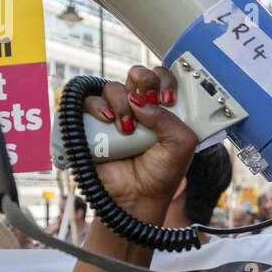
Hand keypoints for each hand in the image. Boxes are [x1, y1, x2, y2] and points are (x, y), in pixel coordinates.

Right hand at [80, 65, 195, 223]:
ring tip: (128, 128)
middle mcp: (140, 107)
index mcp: (164, 109)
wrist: (137, 197)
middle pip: (138, 74)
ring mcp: (116, 113)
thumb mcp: (181, 145)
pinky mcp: (94, 123)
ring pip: (114, 87)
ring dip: (122, 104)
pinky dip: (98, 107)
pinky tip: (109, 121)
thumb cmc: (161, 173)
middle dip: (145, 81)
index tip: (168, 98)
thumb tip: (140, 100)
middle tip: (150, 100)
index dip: (166, 81)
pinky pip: (89, 101)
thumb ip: (169, 118)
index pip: (164, 78)